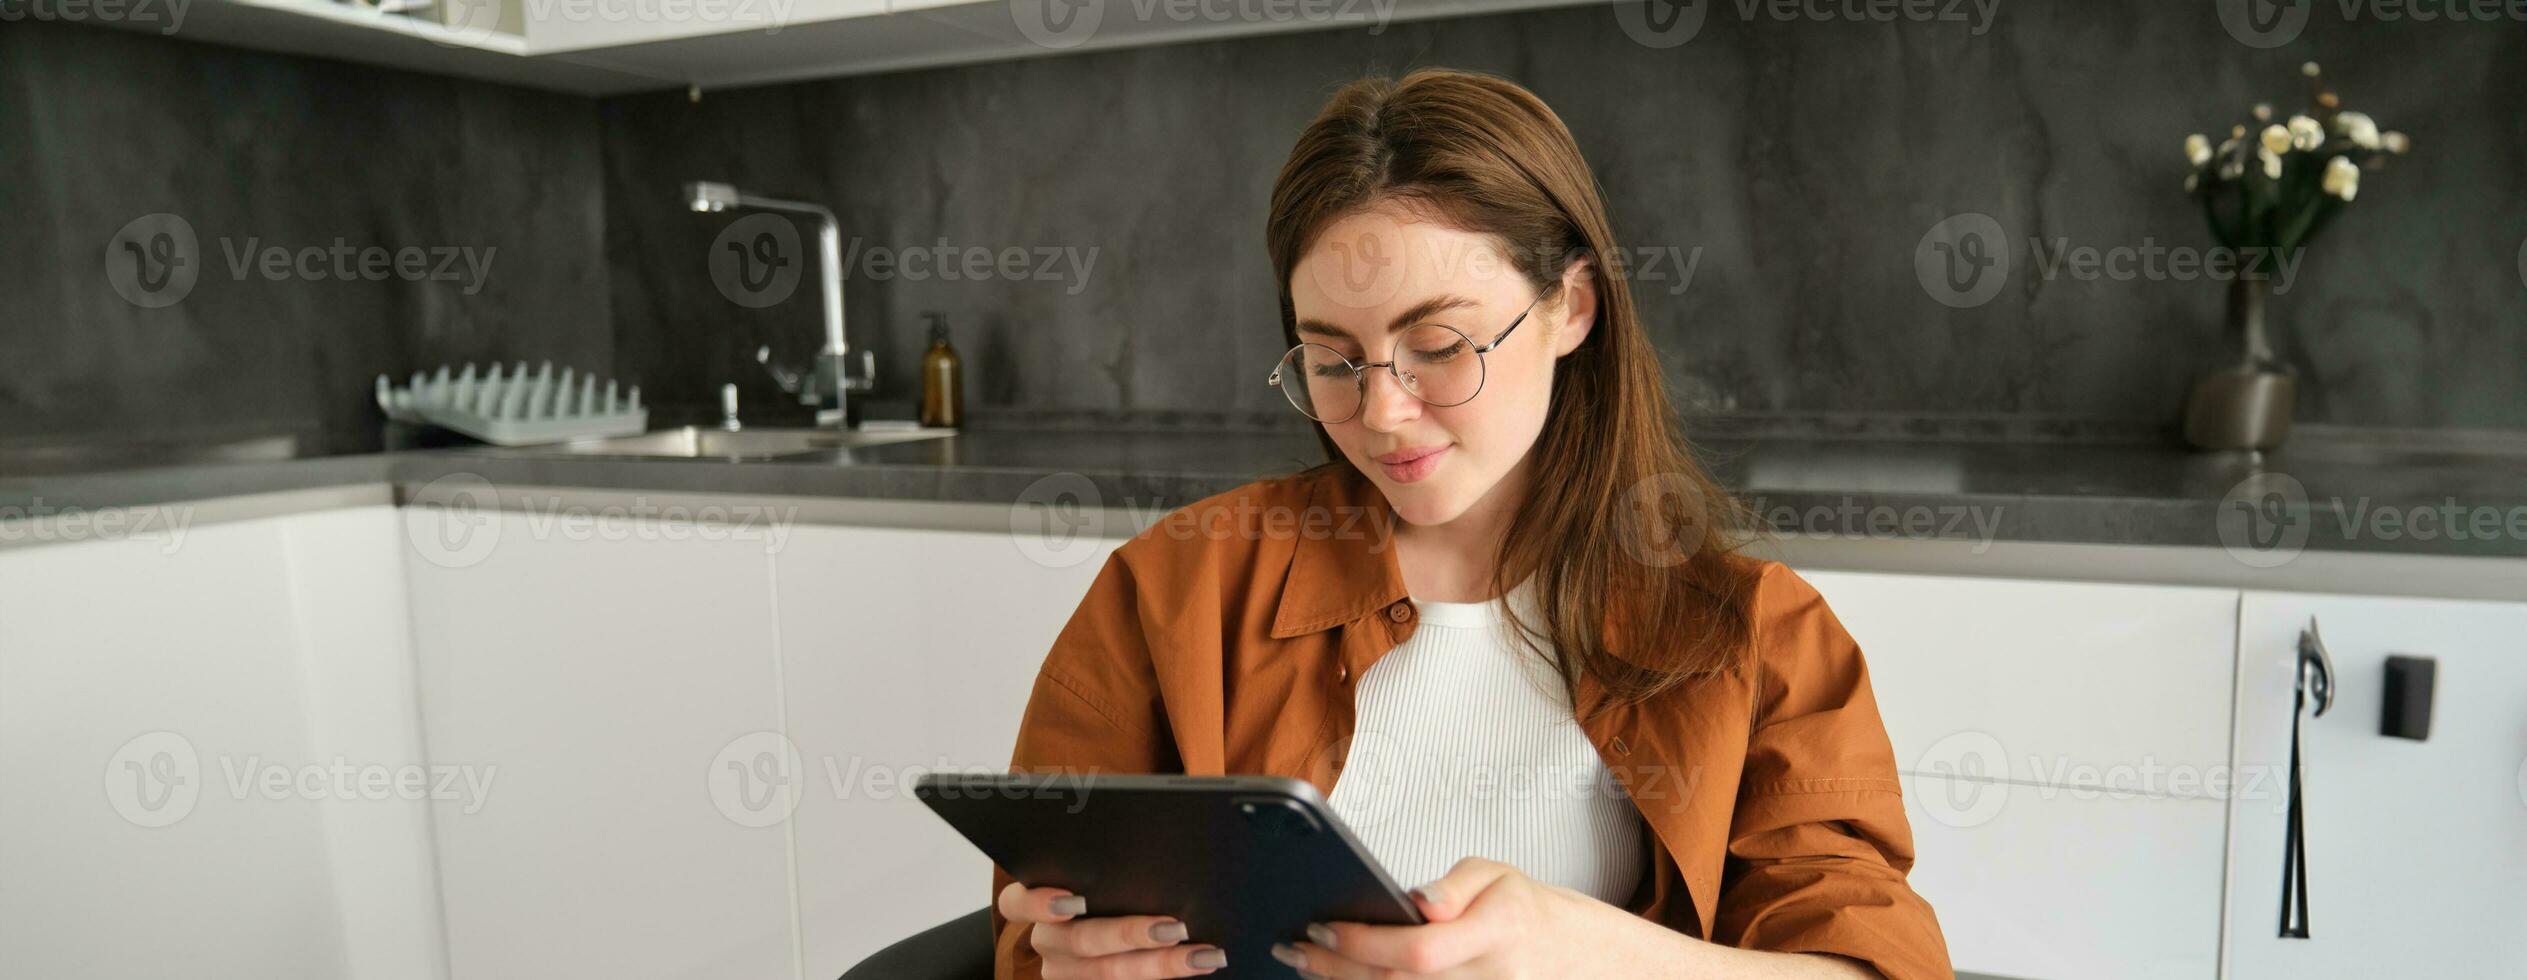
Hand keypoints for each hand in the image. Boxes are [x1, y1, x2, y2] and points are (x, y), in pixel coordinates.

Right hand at [997, 881, 1227, 978]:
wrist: (1109, 930)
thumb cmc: (1109, 887)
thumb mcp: (1100, 875)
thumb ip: (1109, 866)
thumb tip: (1157, 844)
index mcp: (1035, 907)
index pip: (1016, 903)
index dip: (1038, 903)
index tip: (1073, 899)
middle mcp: (1047, 942)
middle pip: (1080, 941)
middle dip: (1130, 934)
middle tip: (1174, 926)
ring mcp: (1066, 973)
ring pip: (1107, 974)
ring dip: (1160, 965)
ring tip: (1200, 954)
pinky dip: (1163, 978)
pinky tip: (1197, 965)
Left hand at [1270, 857, 1586, 978]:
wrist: (1574, 957)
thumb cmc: (1525, 910)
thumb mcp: (1499, 875)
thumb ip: (1456, 885)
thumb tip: (1421, 901)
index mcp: (1499, 929)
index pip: (1420, 949)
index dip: (1365, 943)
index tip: (1323, 926)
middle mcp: (1491, 977)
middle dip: (1337, 966)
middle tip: (1295, 947)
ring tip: (1308, 964)